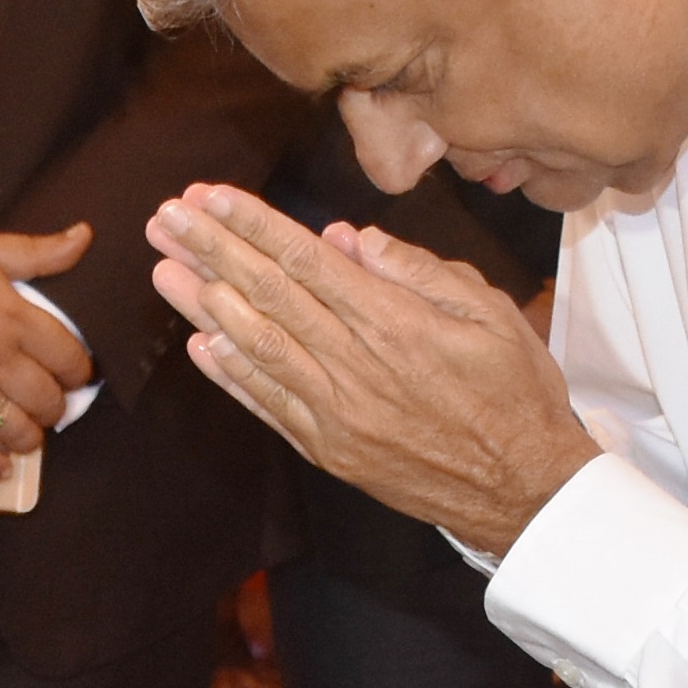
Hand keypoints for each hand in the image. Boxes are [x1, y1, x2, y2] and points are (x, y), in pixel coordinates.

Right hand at [0, 220, 93, 482]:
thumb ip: (38, 251)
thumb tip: (84, 236)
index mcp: (12, 315)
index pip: (69, 356)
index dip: (79, 370)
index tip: (75, 374)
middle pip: (47, 398)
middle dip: (57, 405)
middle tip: (51, 403)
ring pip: (17, 430)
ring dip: (30, 435)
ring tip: (27, 430)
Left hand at [147, 184, 599, 556]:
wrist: (524, 490)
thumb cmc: (516, 391)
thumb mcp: (489, 311)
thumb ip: (416, 270)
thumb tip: (345, 238)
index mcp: (394, 323)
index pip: (306, 261)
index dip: (251, 226)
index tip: (208, 197)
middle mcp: (356, 365)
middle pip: (269, 297)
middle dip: (212, 252)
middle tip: (164, 218)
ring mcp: (337, 413)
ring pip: (258, 348)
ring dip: (204, 307)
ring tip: (163, 268)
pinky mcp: (331, 450)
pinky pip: (270, 406)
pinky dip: (232, 376)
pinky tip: (200, 344)